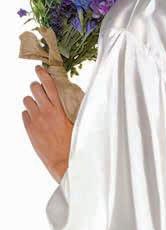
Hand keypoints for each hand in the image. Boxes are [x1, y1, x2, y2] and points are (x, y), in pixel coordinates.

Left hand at [22, 65, 73, 182]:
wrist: (63, 161)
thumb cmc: (73, 142)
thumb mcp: (76, 122)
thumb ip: (71, 108)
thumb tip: (70, 96)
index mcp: (59, 109)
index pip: (49, 85)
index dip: (43, 74)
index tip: (39, 69)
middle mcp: (46, 112)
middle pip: (34, 88)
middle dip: (36, 86)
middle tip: (39, 89)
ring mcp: (36, 120)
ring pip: (27, 100)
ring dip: (32, 101)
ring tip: (38, 106)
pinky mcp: (29, 129)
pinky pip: (24, 114)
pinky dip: (29, 114)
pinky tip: (37, 119)